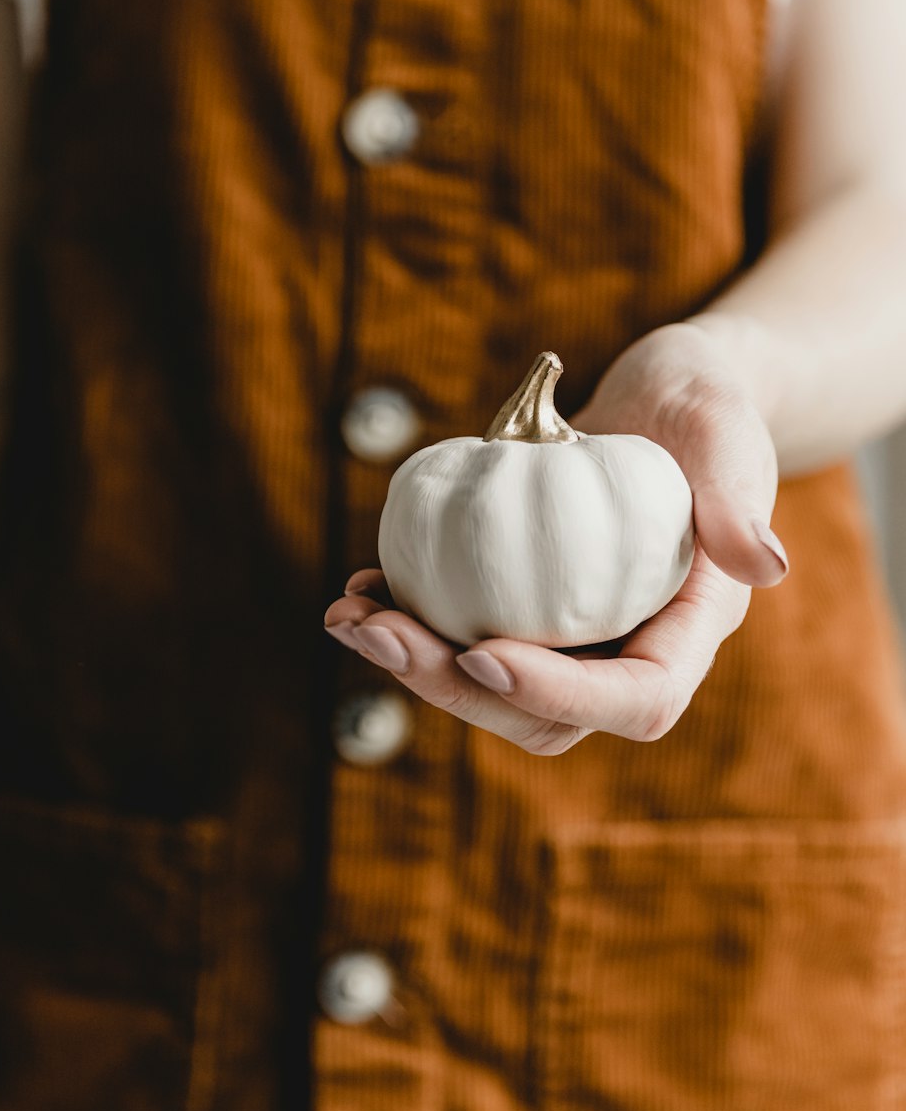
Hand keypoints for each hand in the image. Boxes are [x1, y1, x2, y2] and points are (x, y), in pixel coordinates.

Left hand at [324, 323, 787, 753]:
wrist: (660, 397)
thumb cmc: (703, 403)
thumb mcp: (725, 432)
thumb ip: (738, 496)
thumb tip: (763, 566)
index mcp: (687, 628)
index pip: (637, 697)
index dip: (559, 693)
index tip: (482, 655)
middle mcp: (627, 647)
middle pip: (544, 712)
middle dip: (453, 688)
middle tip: (377, 634)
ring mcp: (571, 633)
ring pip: (489, 684)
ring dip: (414, 662)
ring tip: (348, 614)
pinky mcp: (524, 603)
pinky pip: (463, 632)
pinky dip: (410, 617)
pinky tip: (362, 582)